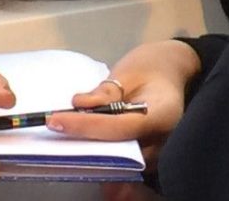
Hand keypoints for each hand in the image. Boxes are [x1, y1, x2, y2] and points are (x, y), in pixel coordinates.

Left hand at [46, 40, 199, 170]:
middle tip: (57, 130)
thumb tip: (78, 105)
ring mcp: (159, 151)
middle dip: (87, 145)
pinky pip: (124, 161)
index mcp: (163, 113)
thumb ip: (106, 92)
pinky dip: (103, 152)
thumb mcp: (128, 71)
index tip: (56, 121)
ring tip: (66, 133)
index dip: (87, 126)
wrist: (172, 70)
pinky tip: (82, 139)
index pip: (120, 127)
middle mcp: (164, 139)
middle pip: (120, 152)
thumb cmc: (152, 66)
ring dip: (93, 150)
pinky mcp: (149, 156)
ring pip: (121, 162)